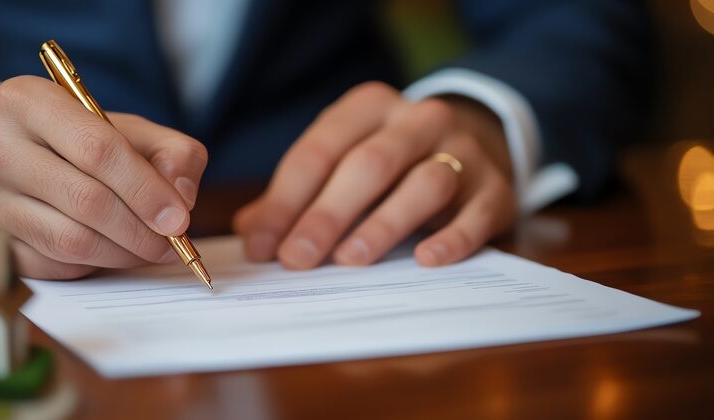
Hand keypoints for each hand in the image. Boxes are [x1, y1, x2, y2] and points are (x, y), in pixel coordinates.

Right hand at [0, 76, 207, 278]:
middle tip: (171, 244)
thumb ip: (170, 152)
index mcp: (27, 101)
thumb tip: (181, 198)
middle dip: (141, 230)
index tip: (178, 218)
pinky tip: (108, 252)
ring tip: (149, 250)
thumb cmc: (71, 142)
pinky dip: (90, 264)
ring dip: (122, 253)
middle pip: (86, 200)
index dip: (146, 190)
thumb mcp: (124, 129)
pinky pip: (51, 264)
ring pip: (69, 241)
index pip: (98, 149)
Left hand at [234, 81, 515, 268]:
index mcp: (368, 107)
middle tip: (296, 259)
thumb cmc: (390, 162)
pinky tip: (426, 260)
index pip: (318, 151)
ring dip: (384, 223)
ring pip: (424, 182)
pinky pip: (477, 211)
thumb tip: (253, 233)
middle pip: (368, 164)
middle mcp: (417, 119)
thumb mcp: (342, 162)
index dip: (285, 201)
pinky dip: (453, 237)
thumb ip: (297, 195)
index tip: (262, 246)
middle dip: (326, 214)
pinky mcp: (496, 187)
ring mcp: (463, 150)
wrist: (475, 143)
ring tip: (350, 260)